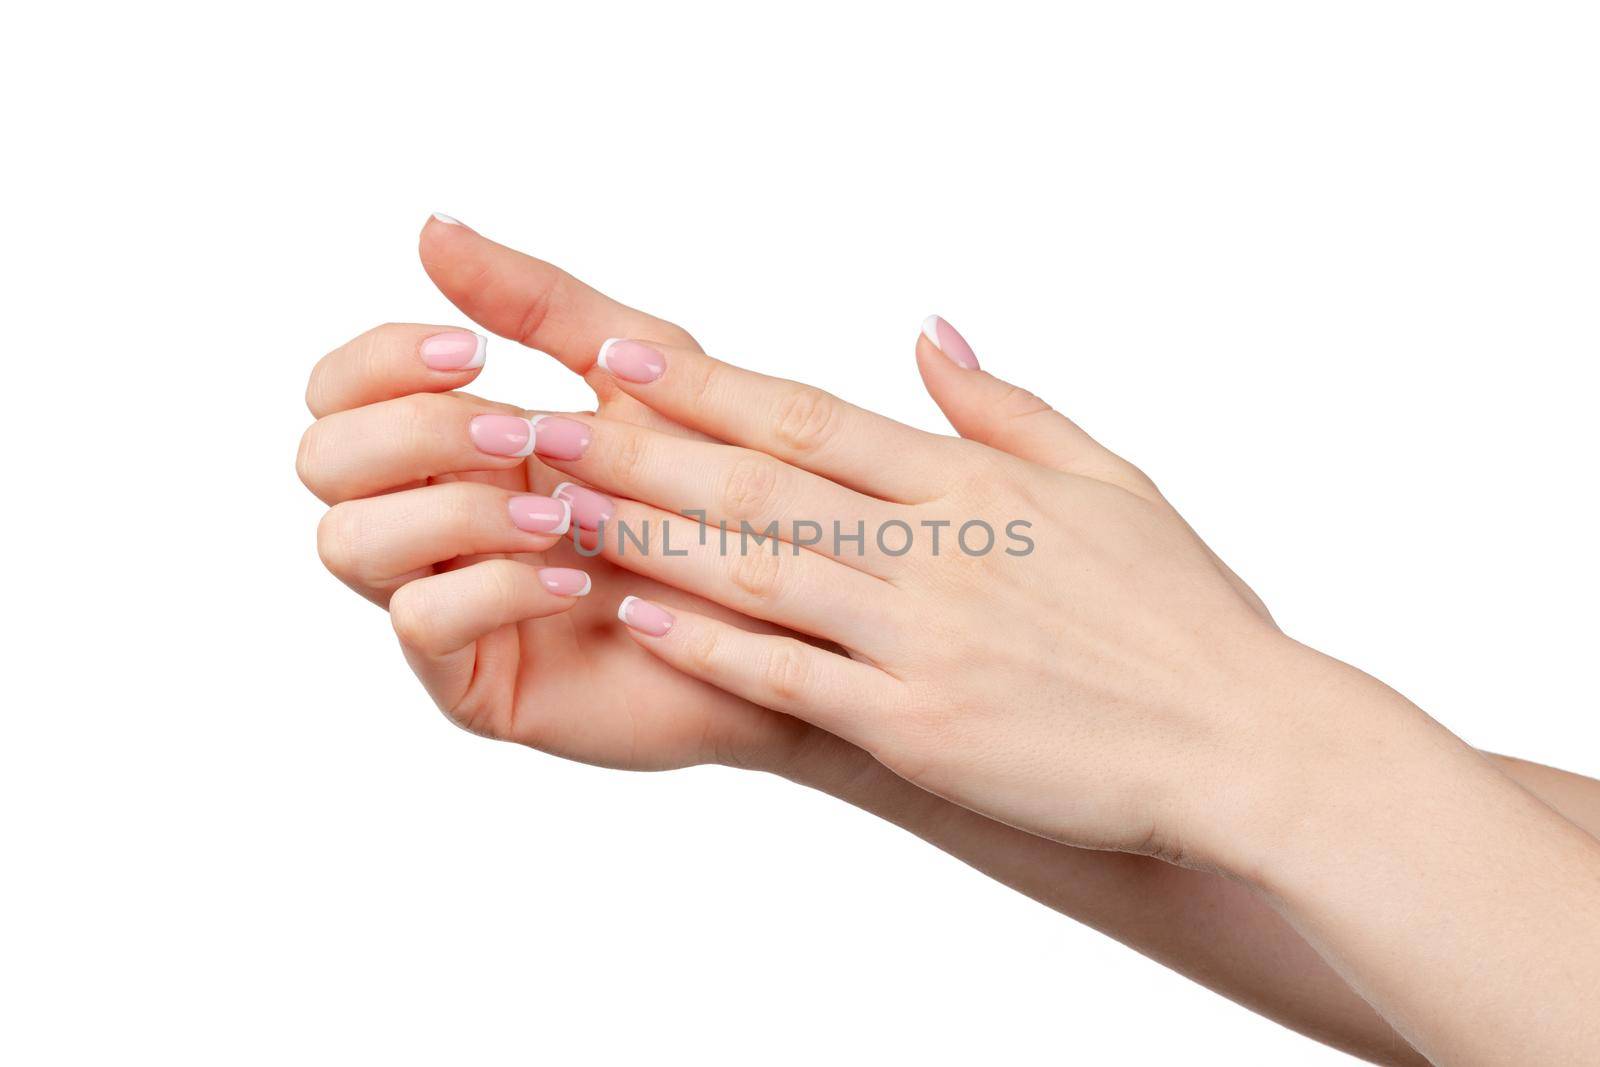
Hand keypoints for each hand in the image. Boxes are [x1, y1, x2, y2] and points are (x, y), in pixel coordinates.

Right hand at [295, 218, 821, 770]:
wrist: (788, 610)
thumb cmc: (715, 490)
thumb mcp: (635, 371)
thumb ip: (535, 304)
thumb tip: (430, 228)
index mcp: (452, 444)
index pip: (341, 391)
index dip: (380, 362)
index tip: (471, 350)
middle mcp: (429, 519)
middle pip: (322, 459)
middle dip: (411, 430)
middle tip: (521, 434)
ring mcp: (445, 599)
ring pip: (347, 543)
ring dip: (448, 510)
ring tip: (557, 512)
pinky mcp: (475, 679)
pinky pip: (422, 624)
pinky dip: (494, 586)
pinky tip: (576, 578)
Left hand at [525, 325, 1375, 870]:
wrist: (1242, 741)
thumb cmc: (1180, 614)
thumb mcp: (1108, 482)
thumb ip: (1004, 408)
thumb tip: (926, 333)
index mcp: (975, 485)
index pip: (814, 418)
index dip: (709, 385)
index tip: (622, 355)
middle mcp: (938, 550)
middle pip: (760, 485)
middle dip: (641, 449)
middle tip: (541, 421)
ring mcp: (924, 639)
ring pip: (759, 571)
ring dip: (649, 536)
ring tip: (558, 507)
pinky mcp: (921, 727)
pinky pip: (796, 677)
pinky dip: (714, 646)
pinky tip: (643, 619)